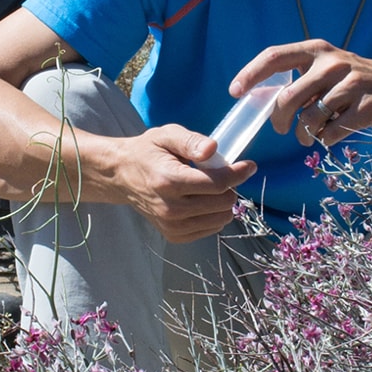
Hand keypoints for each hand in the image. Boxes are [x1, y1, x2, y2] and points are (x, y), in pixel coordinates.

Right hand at [111, 124, 255, 242]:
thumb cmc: (147, 152)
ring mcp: (172, 225)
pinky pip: (210, 229)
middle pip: (223, 203)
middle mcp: (171, 208)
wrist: (122, 176)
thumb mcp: (166, 135)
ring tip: (207, 187)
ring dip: (222, 202)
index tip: (249, 165)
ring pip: (220, 219)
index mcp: (170, 181)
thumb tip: (214, 149)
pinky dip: (213, 215)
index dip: (238, 174)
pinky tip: (202, 201)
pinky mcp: (174, 235)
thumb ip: (191, 140)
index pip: (217, 184)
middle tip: (218, 173)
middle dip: (229, 186)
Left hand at [231, 40, 371, 146]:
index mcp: (317, 50)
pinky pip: (330, 133)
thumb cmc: (354, 79)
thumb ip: (299, 77)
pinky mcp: (366, 108)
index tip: (235, 91)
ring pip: (308, 119)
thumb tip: (261, 98)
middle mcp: (332, 63)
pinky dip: (324, 140)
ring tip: (308, 135)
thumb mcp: (328, 66)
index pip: (274, 57)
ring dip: (303, 134)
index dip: (250, 74)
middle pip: (287, 97)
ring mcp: (351, 85)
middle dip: (277, 120)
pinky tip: (330, 135)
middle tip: (280, 129)